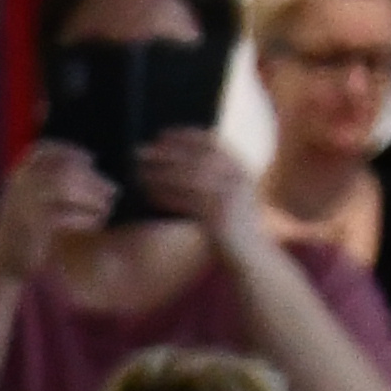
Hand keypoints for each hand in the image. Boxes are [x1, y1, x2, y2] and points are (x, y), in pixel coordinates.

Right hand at [0, 141, 114, 273]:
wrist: (1, 261)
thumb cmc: (23, 229)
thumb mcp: (27, 199)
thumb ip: (46, 180)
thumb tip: (86, 163)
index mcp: (16, 175)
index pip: (44, 151)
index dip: (69, 151)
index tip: (90, 159)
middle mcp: (18, 185)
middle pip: (63, 170)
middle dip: (92, 179)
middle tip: (112, 190)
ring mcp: (24, 204)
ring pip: (66, 190)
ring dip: (92, 197)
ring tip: (107, 208)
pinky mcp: (33, 226)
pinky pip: (66, 216)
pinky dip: (84, 219)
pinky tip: (95, 224)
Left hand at [141, 127, 262, 252]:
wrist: (251, 256)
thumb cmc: (233, 227)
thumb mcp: (227, 197)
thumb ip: (211, 180)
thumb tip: (175, 165)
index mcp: (240, 169)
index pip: (212, 143)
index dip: (185, 136)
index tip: (162, 134)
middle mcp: (238, 178)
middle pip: (196, 158)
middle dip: (166, 153)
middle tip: (140, 151)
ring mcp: (230, 196)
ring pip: (189, 179)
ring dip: (161, 174)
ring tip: (138, 172)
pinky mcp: (220, 216)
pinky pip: (187, 202)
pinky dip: (167, 196)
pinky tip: (149, 193)